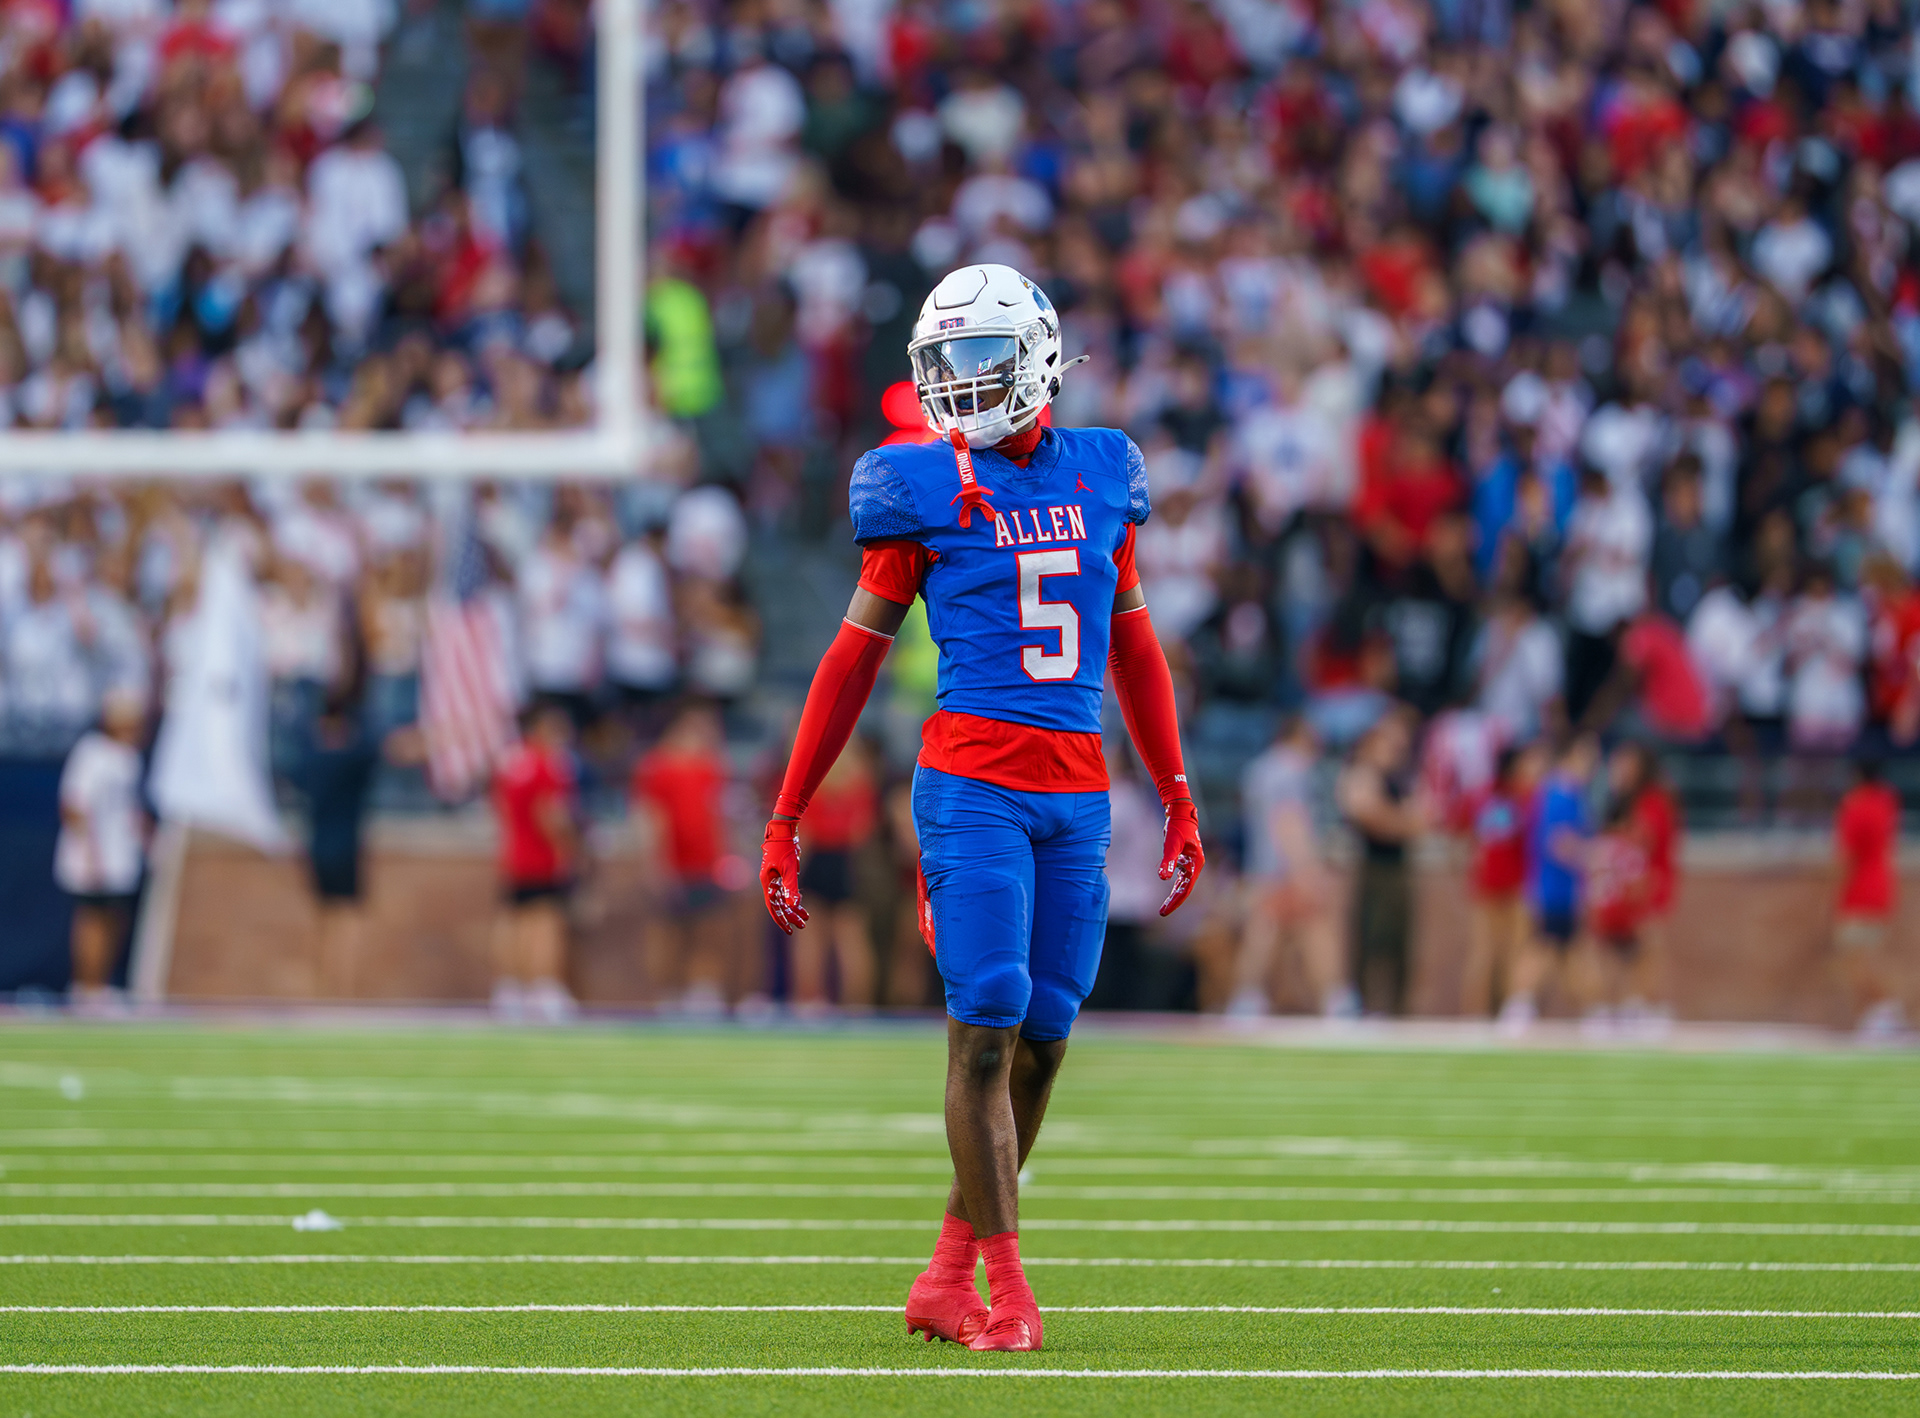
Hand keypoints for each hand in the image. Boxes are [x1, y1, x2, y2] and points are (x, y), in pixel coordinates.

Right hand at [759, 818, 808, 933]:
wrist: (784, 829)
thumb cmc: (785, 847)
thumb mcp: (790, 868)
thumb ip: (791, 887)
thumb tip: (794, 905)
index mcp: (767, 882)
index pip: (773, 906)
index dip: (781, 919)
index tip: (789, 929)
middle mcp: (769, 882)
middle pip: (779, 904)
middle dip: (791, 915)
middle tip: (802, 925)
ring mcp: (774, 877)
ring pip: (784, 897)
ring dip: (794, 907)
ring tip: (806, 917)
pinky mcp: (780, 872)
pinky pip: (787, 889)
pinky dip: (794, 895)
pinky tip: (801, 901)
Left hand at [1158, 799, 1204, 916]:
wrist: (1180, 812)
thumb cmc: (1177, 826)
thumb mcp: (1171, 844)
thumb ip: (1168, 861)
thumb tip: (1163, 878)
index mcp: (1196, 864)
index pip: (1186, 888)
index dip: (1175, 901)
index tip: (1165, 911)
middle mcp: (1196, 865)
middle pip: (1185, 889)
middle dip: (1174, 901)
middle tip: (1162, 913)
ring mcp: (1191, 863)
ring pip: (1183, 884)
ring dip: (1174, 895)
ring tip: (1164, 907)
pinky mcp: (1185, 859)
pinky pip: (1181, 877)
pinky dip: (1175, 884)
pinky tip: (1170, 890)